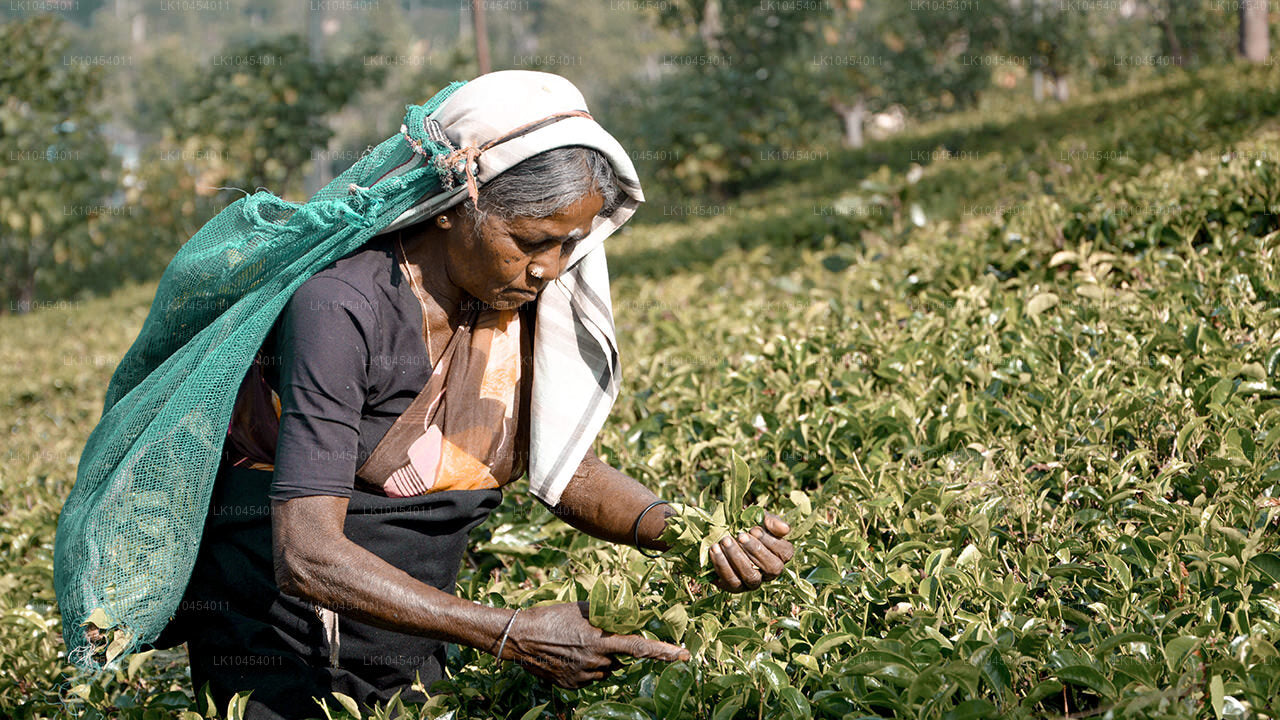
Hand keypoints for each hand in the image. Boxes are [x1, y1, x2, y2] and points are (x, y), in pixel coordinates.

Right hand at [501, 602, 689, 688]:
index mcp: (601, 640)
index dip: (663, 651)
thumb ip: (605, 615)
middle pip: (619, 660)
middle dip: (613, 650)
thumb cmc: (551, 616)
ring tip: (574, 644)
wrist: (520, 637)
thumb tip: (623, 616)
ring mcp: (583, 676)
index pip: (639, 648)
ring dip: (599, 659)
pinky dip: (584, 668)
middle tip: (592, 636)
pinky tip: (567, 655)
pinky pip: (588, 678)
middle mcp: (596, 662)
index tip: (683, 655)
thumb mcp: (581, 609)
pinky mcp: (572, 685)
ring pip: (604, 670)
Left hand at [710, 512, 793, 591]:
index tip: (754, 529)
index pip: (784, 553)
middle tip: (740, 535)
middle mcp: (769, 573)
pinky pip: (731, 581)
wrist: (723, 534)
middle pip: (771, 568)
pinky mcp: (735, 587)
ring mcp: (752, 582)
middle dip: (755, 550)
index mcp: (780, 556)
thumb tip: (785, 529)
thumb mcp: (761, 519)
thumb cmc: (747, 526)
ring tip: (725, 541)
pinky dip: (722, 565)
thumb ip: (773, 522)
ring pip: (751, 577)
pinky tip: (715, 549)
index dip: (771, 542)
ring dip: (737, 558)